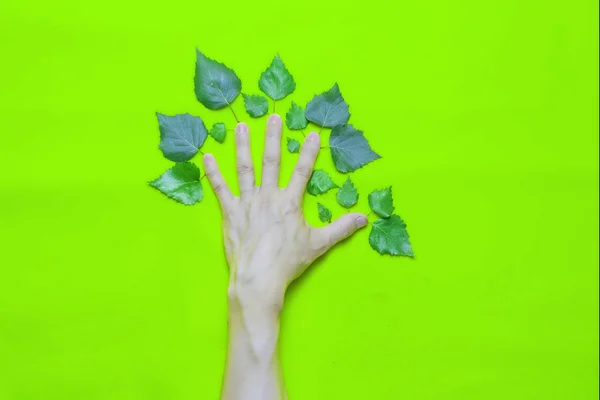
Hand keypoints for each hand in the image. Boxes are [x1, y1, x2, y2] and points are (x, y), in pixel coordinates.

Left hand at [202, 114, 367, 302]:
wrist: (259, 277)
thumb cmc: (288, 261)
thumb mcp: (319, 244)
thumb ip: (341, 228)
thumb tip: (364, 219)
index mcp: (289, 202)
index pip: (302, 171)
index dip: (309, 152)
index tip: (313, 133)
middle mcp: (268, 196)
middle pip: (271, 162)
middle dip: (273, 138)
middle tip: (273, 117)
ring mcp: (247, 203)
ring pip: (244, 169)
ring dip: (243, 146)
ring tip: (241, 127)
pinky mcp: (230, 213)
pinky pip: (220, 189)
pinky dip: (213, 173)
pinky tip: (206, 157)